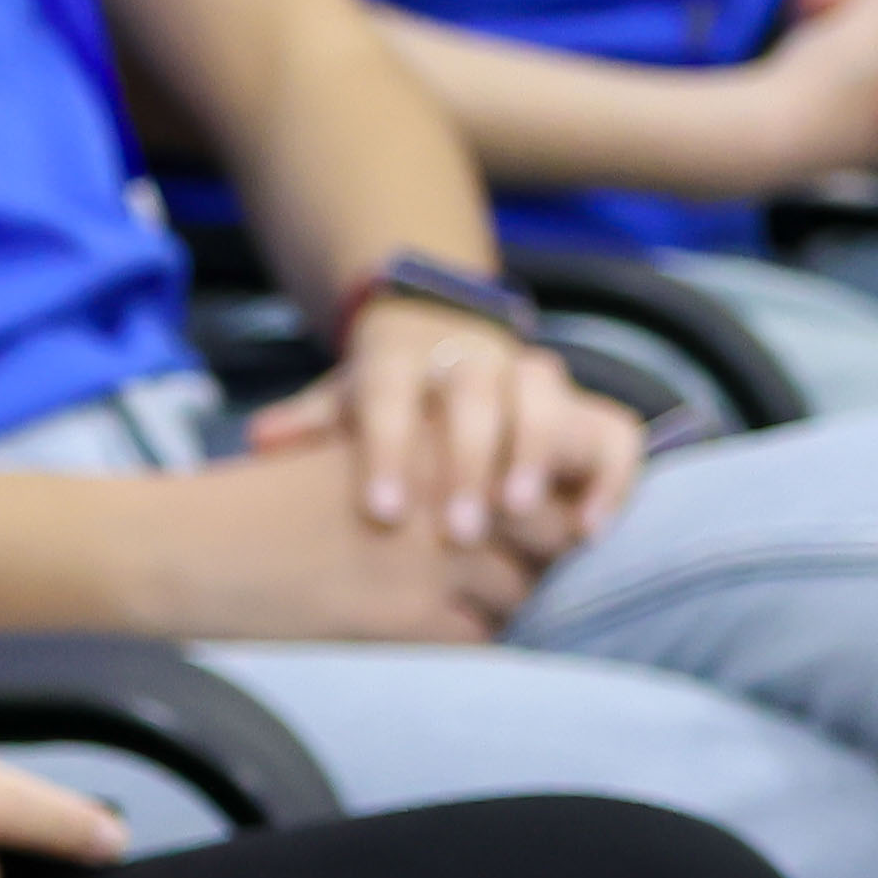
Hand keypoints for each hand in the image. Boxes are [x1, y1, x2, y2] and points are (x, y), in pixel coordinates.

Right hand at [138, 431, 544, 642]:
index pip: (537, 476)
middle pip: (547, 534)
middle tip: (494, 580)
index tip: (511, 530)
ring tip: (446, 612)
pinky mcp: (411, 612)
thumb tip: (503, 510)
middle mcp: (446, 485)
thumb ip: (428, 471)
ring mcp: (434, 551)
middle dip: (532, 562)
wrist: (184, 548)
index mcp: (432, 434)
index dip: (534, 511)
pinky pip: (481, 640)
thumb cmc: (255, 508)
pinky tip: (419, 638)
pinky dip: (463, 646)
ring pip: (523, 594)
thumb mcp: (352, 459)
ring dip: (497, 608)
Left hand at [262, 293, 638, 559]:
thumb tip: (261, 439)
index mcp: (405, 359)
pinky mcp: (587, 410)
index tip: (383, 513)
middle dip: (469, 463)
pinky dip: (609, 480)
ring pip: (548, 402)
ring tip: (519, 515)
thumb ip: (310, 422)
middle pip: (478, 397)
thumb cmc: (387, 399)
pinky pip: (615, 436)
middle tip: (458, 532)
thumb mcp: (343, 403)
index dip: (389, 452)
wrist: (448, 346)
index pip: (392, 396)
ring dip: (535, 458)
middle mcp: (477, 360)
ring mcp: (536, 380)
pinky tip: (589, 530)